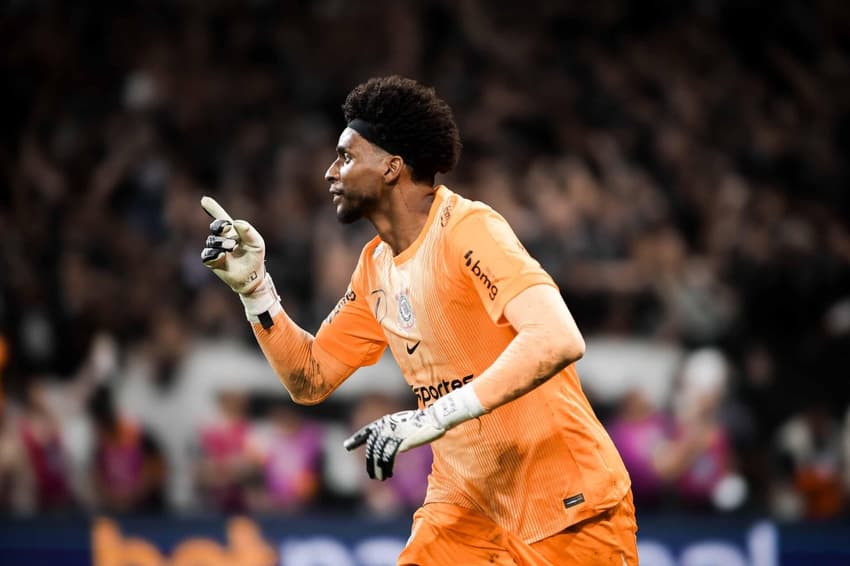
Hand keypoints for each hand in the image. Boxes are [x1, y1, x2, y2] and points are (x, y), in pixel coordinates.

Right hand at [200, 196, 265, 295]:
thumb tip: (236, 223)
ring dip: (222, 243)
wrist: (251, 277)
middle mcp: (223, 239)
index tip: (204, 200)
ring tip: (232, 247)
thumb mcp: (257, 244)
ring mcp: (216, 250)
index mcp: (233, 232)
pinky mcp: (212, 261)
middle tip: (227, 228)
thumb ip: (248, 231)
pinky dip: (214, 254)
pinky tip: (222, 256)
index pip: (222, 218)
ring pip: (212, 241)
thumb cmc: (254, 258)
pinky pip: (207, 254)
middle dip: (219, 225)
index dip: (213, 208)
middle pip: (216, 226)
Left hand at [343, 385, 485, 480]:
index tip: (347, 445)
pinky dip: (386, 467)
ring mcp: (393, 433)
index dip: (356, 439)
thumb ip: (394, 433)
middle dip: (369, 462)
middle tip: (370, 474)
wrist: (435, 418)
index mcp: (386, 421)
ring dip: (377, 468)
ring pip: (378, 454)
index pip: (367, 431)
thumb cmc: (423, 422)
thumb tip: (389, 446)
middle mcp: (386, 426)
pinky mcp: (400, 441)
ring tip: (378, 478)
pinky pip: (388, 457)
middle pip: (372, 447)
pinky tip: (387, 474)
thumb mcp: (404, 425)